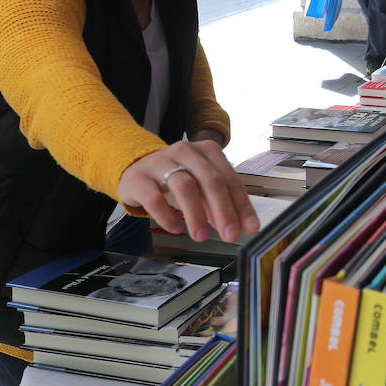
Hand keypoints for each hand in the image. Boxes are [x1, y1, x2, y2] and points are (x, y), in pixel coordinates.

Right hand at [118, 140, 260, 243]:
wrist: (135, 169)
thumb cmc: (175, 178)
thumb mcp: (200, 186)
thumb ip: (219, 203)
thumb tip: (238, 225)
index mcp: (208, 151)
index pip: (230, 180)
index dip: (242, 205)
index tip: (249, 227)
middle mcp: (186, 151)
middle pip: (211, 181)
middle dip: (224, 211)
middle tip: (230, 234)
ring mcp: (161, 162)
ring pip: (185, 186)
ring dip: (197, 214)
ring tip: (201, 235)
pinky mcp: (139, 178)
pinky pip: (155, 198)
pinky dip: (167, 216)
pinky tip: (175, 227)